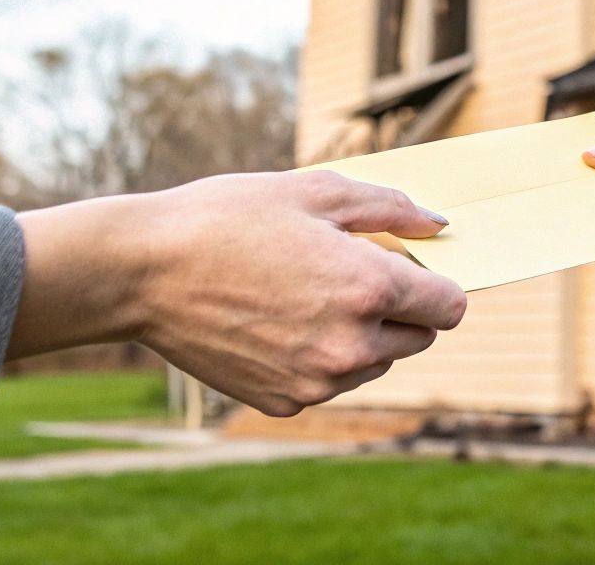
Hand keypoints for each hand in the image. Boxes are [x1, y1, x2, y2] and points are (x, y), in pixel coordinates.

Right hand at [10, 171, 466, 416]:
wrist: (144, 271)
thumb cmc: (230, 218)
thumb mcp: (316, 192)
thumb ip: (390, 209)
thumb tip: (438, 226)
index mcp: (369, 289)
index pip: (449, 306)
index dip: (436, 283)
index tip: (410, 267)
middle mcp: (352, 345)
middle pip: (419, 338)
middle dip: (400, 308)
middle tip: (349, 273)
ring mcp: (318, 381)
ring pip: (375, 362)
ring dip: (362, 334)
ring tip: (305, 294)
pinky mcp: (284, 402)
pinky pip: (330, 382)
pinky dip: (320, 357)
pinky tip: (277, 322)